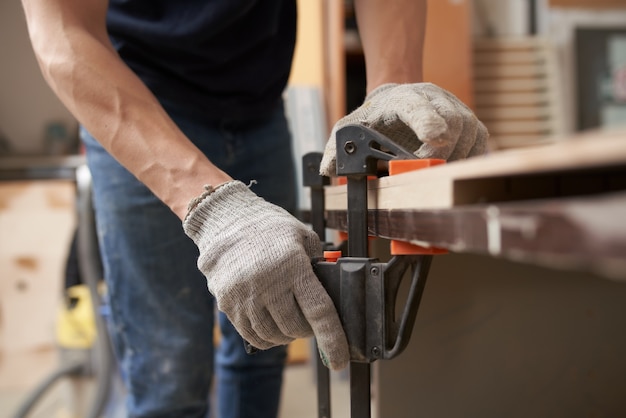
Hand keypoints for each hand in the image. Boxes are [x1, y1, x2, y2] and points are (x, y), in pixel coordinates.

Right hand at [183, 181, 349, 369]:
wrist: (226, 220)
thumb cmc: (269, 227)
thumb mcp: (302, 236)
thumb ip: (318, 264)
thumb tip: (333, 293)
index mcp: (293, 266)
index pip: (319, 312)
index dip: (332, 340)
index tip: (340, 362)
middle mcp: (268, 284)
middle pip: (295, 328)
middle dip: (306, 330)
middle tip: (307, 320)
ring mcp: (245, 296)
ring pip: (272, 336)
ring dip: (285, 335)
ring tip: (287, 319)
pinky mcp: (228, 303)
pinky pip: (251, 335)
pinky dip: (265, 337)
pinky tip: (269, 323)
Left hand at [320, 82, 488, 175]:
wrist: (395, 98)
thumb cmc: (374, 118)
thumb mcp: (350, 127)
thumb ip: (337, 147)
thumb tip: (327, 170)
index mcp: (403, 98)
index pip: (418, 107)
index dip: (427, 123)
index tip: (432, 140)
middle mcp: (434, 97)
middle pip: (451, 124)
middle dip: (441, 153)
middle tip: (424, 171)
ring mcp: (456, 107)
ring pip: (469, 133)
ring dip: (455, 158)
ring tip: (435, 170)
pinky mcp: (470, 121)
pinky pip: (480, 141)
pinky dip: (469, 158)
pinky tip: (453, 168)